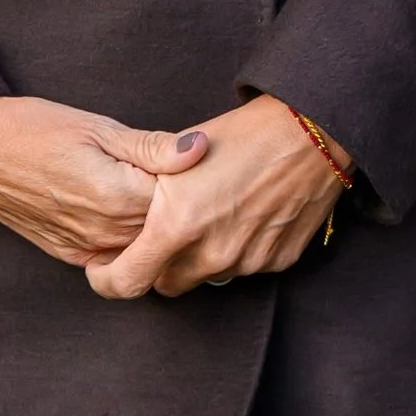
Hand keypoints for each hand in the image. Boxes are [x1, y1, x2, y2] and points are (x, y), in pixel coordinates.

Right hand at [0, 95, 208, 267]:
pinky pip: (114, 258)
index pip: (181, 202)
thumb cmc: (34, 129)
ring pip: (142, 249)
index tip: (190, 165)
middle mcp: (105, 232)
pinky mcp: (70, 255)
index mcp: (118, 197)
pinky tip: (127, 216)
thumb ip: (152, 147)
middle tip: (179, 180)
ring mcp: (86, 248)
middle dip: (178, 209)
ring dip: (153, 228)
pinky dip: (127, 241)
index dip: (191, 183)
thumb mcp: (98, 127)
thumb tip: (199, 149)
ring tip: (152, 195)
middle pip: (166, 231)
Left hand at [89, 95, 346, 302]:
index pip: (126, 281)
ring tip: (213, 215)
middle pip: (167, 284)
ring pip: (207, 276)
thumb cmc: (243, 133)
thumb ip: (149, 199)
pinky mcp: (277, 261)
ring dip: (201, 257)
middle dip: (160, 265)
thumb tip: (126, 220)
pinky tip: (246, 215)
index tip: (103, 268)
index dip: (106, 279)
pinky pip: (244, 267)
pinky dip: (238, 250)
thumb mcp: (179, 157)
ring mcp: (247, 261)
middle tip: (163, 234)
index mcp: (178, 226)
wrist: (312, 131)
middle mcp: (212, 253)